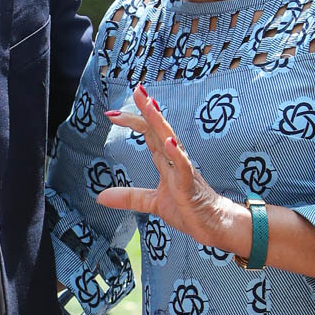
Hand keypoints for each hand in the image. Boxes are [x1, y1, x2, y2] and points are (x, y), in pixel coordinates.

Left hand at [96, 85, 240, 249]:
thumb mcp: (152, 203)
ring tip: (150, 105)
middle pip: (159, 129)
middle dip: (148, 109)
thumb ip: (129, 196)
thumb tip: (100, 197)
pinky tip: (169, 142)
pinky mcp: (191, 186)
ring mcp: (184, 170)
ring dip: (160, 123)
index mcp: (166, 160)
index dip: (134, 121)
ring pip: (171, 141)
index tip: (113, 112)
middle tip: (137, 89)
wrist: (214, 225)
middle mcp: (175, 159)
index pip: (149, 134)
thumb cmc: (188, 209)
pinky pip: (184, 167)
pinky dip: (177, 154)